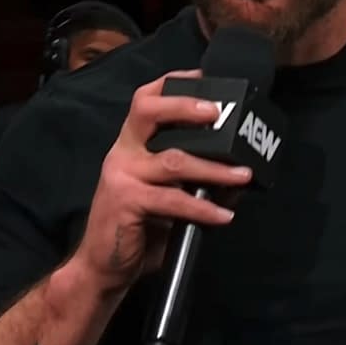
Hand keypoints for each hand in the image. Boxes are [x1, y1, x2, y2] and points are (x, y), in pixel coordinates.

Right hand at [70, 69, 253, 293]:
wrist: (102, 268)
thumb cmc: (138, 228)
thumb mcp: (169, 199)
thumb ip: (196, 182)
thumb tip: (238, 175)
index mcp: (131, 143)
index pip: (146, 98)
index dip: (174, 83)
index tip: (206, 76)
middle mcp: (123, 151)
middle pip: (148, 110)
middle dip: (186, 105)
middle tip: (219, 112)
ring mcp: (121, 174)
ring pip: (172, 159)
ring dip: (214, 167)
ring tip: (242, 175)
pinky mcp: (125, 201)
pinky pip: (172, 200)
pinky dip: (202, 208)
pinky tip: (223, 216)